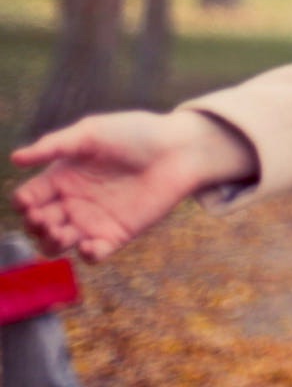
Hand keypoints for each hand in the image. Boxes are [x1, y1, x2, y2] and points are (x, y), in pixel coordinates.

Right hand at [10, 110, 256, 261]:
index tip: (30, 201)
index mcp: (63, 175)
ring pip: (59, 243)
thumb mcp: (93, 132)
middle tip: (44, 217)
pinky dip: (88, 255)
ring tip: (62, 231)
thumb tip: (16, 158)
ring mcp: (94, 219)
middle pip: (38, 224)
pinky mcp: (116, 234)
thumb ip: (56, 145)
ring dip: (53, 243)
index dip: (24, 203)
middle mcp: (74, 200)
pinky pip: (94, 255)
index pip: (30, 197)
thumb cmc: (136, 133)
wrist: (178, 148)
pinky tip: (90, 245)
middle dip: (35, 225)